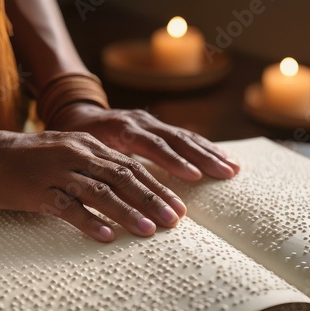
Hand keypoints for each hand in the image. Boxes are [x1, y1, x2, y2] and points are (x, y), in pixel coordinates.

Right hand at [0, 131, 186, 241]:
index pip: (130, 167)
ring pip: (99, 193)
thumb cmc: (29, 159)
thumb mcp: (67, 152)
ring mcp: (57, 172)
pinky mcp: (37, 191)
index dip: (156, 187)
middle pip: (122, 178)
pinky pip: (67, 208)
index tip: (178, 207)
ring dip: (127, 213)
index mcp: (87, 145)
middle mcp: (76, 155)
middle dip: (151, 200)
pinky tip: (106, 237)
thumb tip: (127, 186)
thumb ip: (95, 165)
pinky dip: (89, 222)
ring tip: (149, 231)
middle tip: (174, 221)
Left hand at [51, 104, 239, 180]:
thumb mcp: (82, 151)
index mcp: (121, 128)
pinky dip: (204, 147)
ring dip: (210, 152)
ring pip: (184, 135)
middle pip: (176, 138)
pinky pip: (184, 135)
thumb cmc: (77, 139)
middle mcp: (141, 122)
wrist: (78, 114)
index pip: (152, 144)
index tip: (195, 176)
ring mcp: (151, 122)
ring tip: (232, 168)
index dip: (173, 161)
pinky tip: (222, 157)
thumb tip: (110, 196)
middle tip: (226, 173)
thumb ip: (98, 167)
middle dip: (203, 157)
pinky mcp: (157, 125)